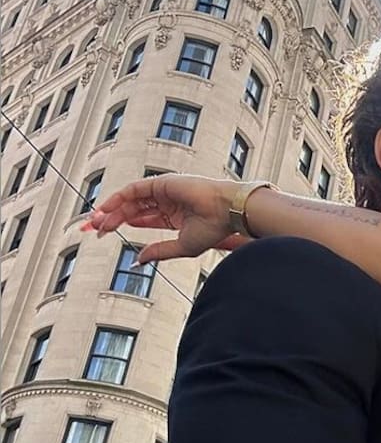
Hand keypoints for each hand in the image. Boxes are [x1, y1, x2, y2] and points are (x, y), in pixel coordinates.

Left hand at [84, 173, 251, 263]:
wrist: (227, 211)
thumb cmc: (214, 228)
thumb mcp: (182, 247)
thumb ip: (159, 251)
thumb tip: (138, 259)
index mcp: (173, 216)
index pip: (141, 218)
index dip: (121, 224)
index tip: (103, 234)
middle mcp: (166, 202)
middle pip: (130, 208)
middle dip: (109, 218)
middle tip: (90, 229)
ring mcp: (163, 191)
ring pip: (129, 200)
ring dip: (110, 211)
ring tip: (95, 224)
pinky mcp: (161, 183)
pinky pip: (132, 190)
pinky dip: (117, 199)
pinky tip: (105, 211)